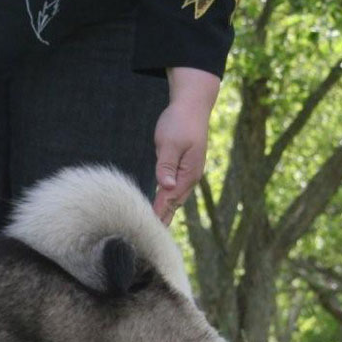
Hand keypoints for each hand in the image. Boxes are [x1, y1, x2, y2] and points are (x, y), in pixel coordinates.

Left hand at [153, 67, 220, 224]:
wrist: (193, 104)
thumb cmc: (180, 121)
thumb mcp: (169, 142)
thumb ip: (166, 165)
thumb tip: (165, 187)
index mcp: (188, 173)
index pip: (170, 199)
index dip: (158, 213)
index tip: (148, 228)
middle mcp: (190, 176)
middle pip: (174, 203)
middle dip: (163, 218)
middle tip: (150, 237)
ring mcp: (188, 172)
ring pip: (176, 197)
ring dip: (166, 211)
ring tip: (156, 227)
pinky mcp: (183, 166)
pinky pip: (175, 188)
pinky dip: (167, 199)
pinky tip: (162, 206)